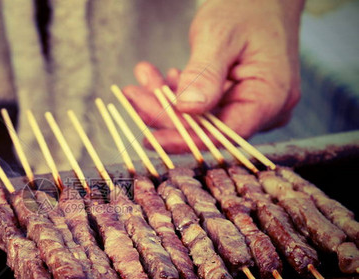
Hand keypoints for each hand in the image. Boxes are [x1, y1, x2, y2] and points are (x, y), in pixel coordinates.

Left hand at [123, 0, 304, 152]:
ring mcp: (251, 107)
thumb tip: (187, 108)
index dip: (185, 140)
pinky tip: (155, 77)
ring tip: (142, 76)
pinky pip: (202, 107)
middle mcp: (266, 110)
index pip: (224, 135)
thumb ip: (205, 73)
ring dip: (165, 101)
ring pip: (199, 118)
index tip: (151, 138)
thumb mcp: (220, 35)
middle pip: (207, 128)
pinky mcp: (236, 101)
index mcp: (271, 98)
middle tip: (132, 94)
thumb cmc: (247, 7)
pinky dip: (176, 93)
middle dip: (165, 113)